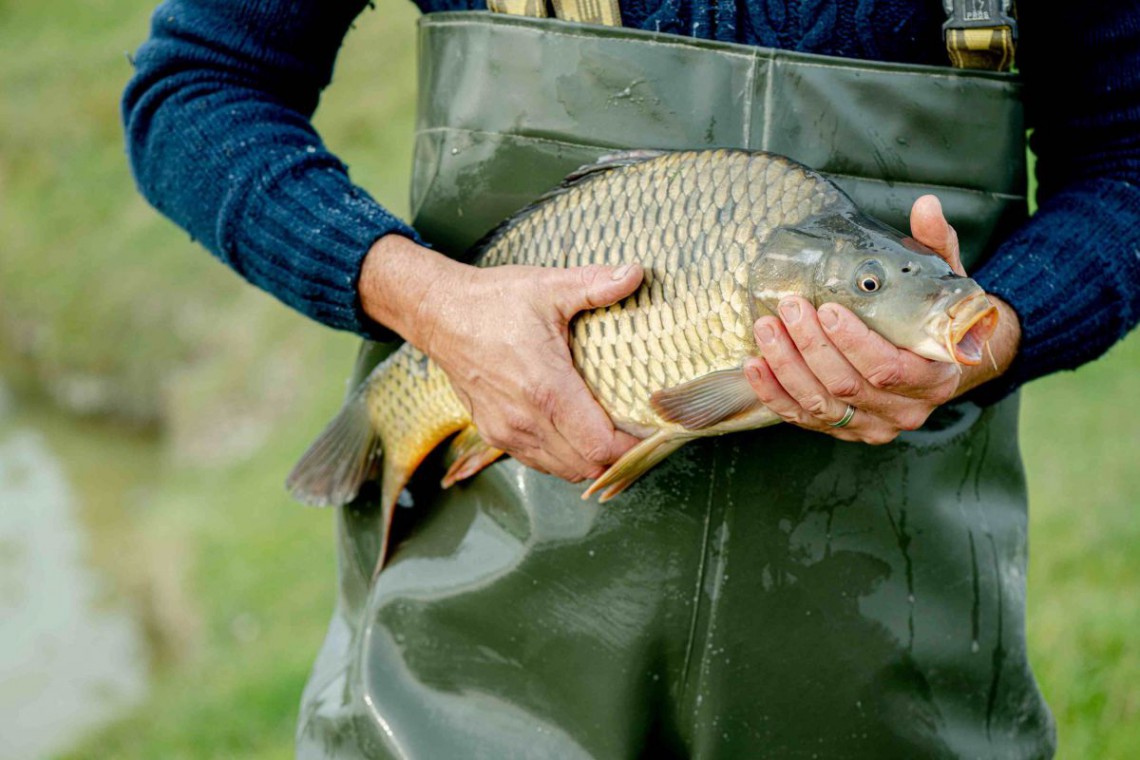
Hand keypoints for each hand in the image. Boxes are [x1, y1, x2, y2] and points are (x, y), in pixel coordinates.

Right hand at [359, 234, 642, 480]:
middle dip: (619, 457)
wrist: (439, 315)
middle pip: (588, 466)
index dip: (634, 447)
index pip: (601, 445)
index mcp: (547, 389)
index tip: (654, 432)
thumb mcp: (549, 286)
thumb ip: (596, 284)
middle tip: (642, 434)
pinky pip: (540, 462)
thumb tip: (637, 273)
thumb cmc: (494, 301)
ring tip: (614, 436)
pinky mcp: (495, 435)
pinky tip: (577, 434)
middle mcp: (527, 420)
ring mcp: (508, 433)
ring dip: (592, 460)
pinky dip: (565, 457)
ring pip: (564, 471)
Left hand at [742, 195, 1020, 443]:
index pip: (890, 369)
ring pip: (820, 404)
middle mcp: (904, 410)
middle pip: (848, 385)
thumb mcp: (946, 282)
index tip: (828, 309)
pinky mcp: (842, 430)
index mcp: (934, 377)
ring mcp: (871, 426)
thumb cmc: (934, 319)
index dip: (855, 343)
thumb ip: (937, 244)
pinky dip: (774, 392)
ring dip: (786, 366)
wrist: (937, 361)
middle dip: (811, 346)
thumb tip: (926, 205)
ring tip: (765, 327)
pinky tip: (755, 363)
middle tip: (789, 307)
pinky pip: (801, 418)